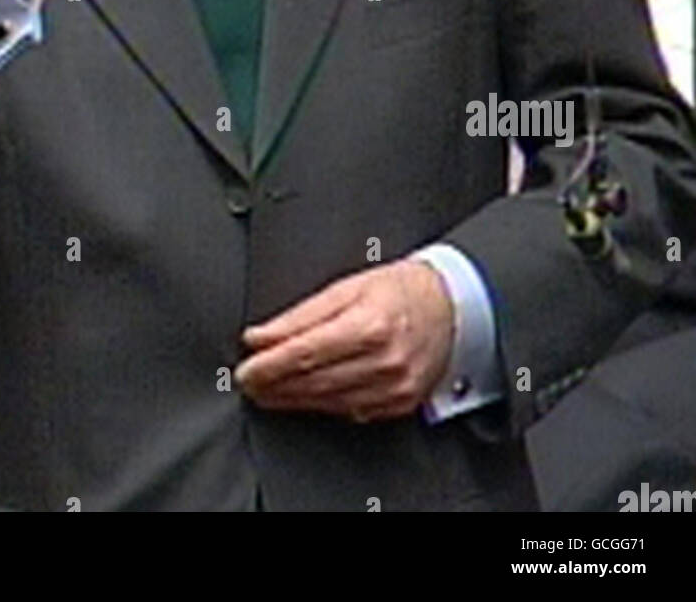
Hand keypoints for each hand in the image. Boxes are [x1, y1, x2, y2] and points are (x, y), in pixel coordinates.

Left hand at [235, 260, 454, 422]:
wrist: (452, 308)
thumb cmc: (400, 291)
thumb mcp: (348, 286)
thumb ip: (301, 314)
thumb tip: (261, 335)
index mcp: (369, 324)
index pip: (304, 353)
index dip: (269, 365)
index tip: (246, 369)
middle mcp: (383, 360)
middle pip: (313, 381)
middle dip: (273, 384)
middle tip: (249, 382)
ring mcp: (394, 387)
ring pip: (328, 401)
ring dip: (291, 398)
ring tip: (268, 391)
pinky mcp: (398, 403)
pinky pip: (349, 410)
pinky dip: (321, 405)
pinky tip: (303, 398)